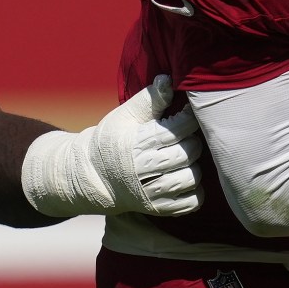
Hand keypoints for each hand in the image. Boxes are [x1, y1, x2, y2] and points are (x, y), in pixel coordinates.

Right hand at [80, 75, 203, 216]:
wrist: (93, 177)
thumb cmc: (112, 141)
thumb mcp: (124, 115)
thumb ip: (149, 98)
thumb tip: (168, 79)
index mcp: (139, 142)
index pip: (179, 128)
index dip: (189, 118)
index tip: (187, 113)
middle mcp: (146, 169)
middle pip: (188, 152)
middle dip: (192, 141)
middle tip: (185, 137)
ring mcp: (153, 192)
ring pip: (192, 177)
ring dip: (193, 166)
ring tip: (184, 158)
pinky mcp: (159, 209)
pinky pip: (191, 202)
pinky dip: (195, 191)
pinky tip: (185, 178)